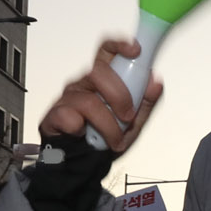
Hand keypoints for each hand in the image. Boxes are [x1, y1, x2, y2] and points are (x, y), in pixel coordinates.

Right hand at [37, 38, 163, 154]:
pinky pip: (69, 116)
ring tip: (114, 140)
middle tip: (128, 117)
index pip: (107, 52)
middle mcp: (84, 83)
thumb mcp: (133, 123)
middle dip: (119, 96)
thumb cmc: (105, 139)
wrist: (82, 164)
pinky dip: (80, 128)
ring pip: (88, 100)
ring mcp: (68, 98)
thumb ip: (145, 103)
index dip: (119, 45)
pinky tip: (83, 135)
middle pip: (98, 72)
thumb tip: (156, 82)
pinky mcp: (54, 114)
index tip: (136, 50)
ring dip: (107, 125)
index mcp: (103, 80)